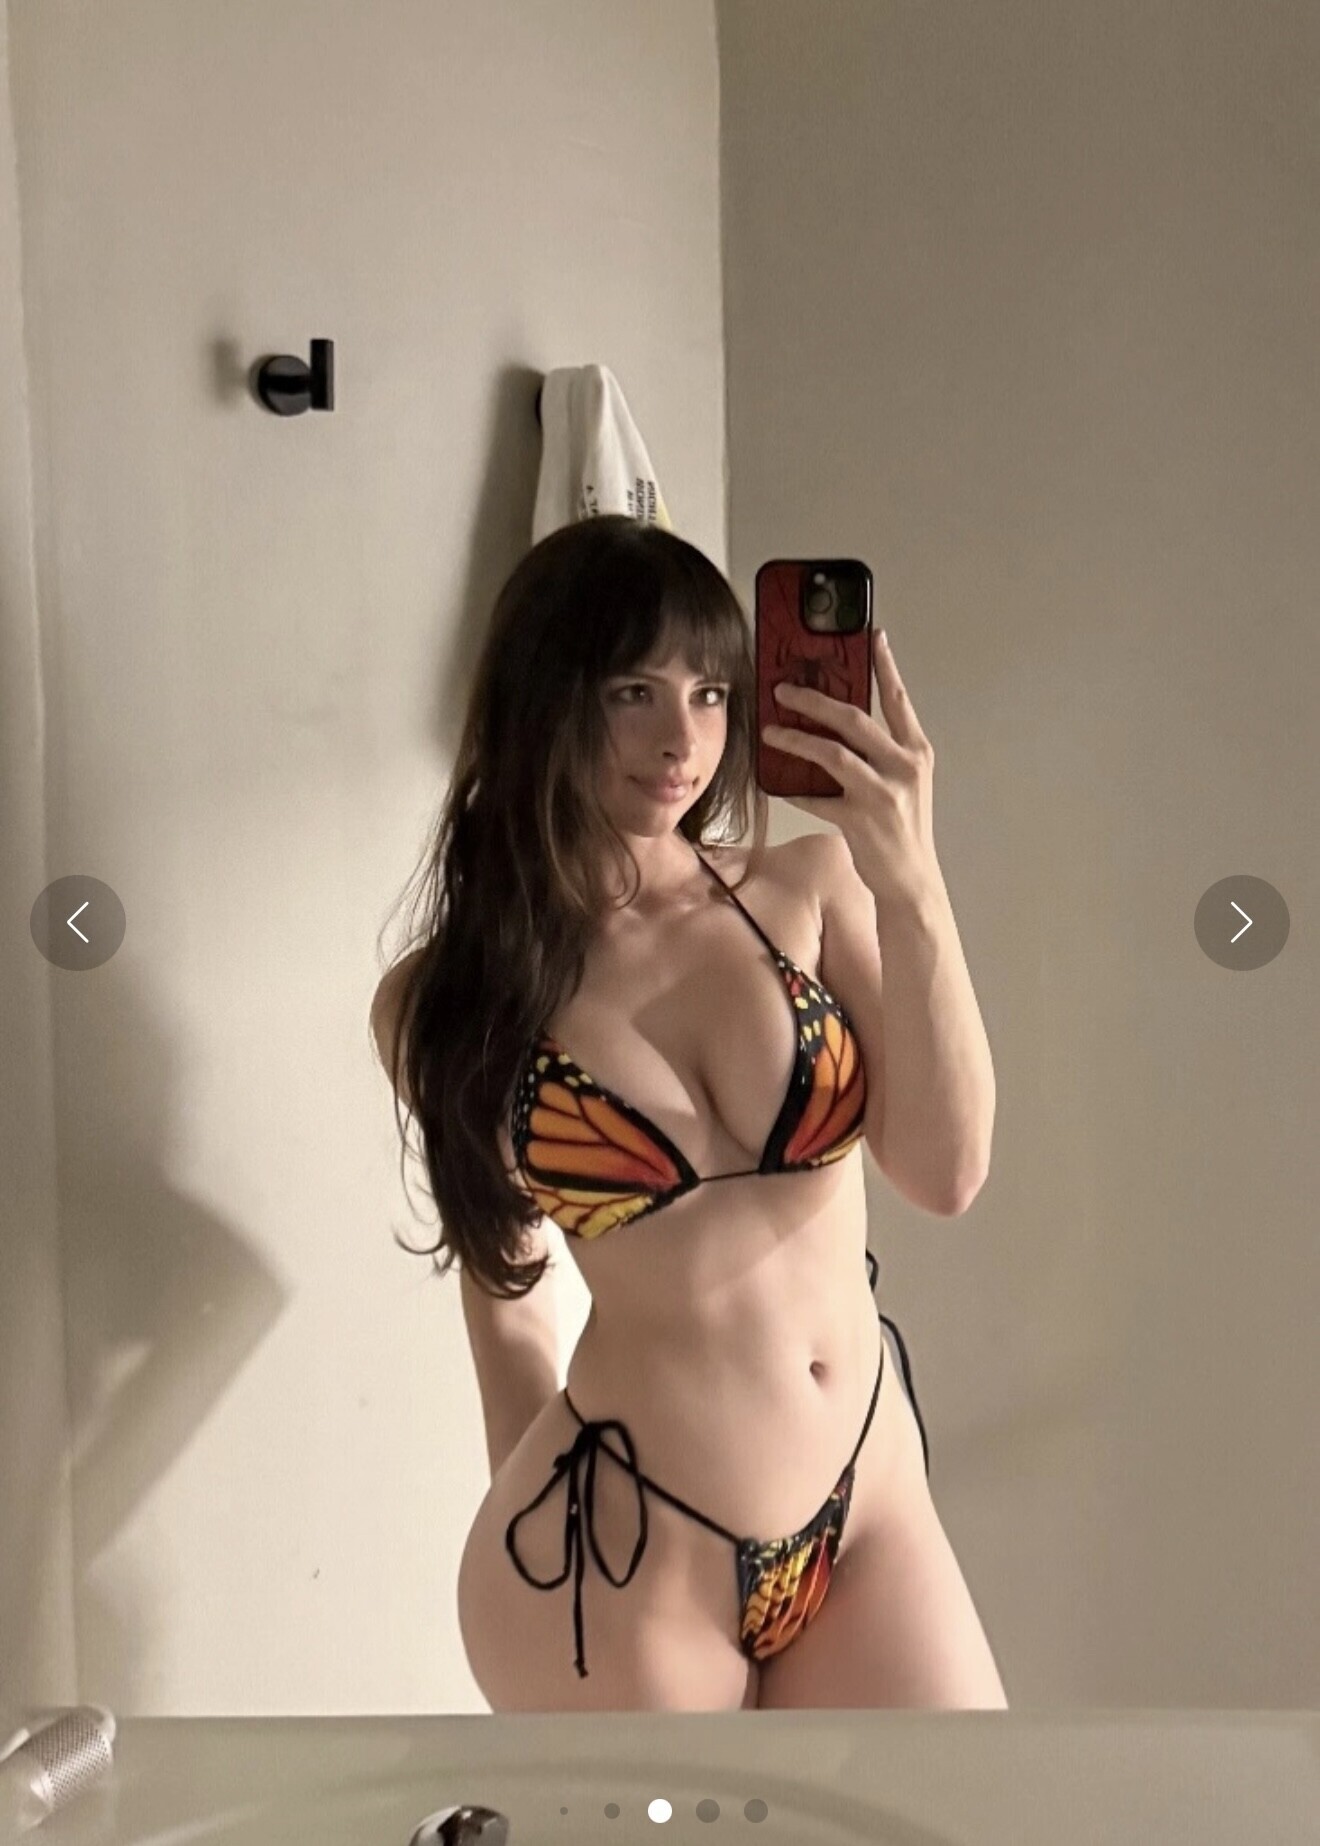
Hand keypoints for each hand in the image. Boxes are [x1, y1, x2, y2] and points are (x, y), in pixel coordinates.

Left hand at [761, 629, 940, 903]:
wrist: (912, 880)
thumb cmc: (903, 828)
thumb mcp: (904, 783)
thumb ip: (881, 753)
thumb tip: (836, 724)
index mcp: (917, 752)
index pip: (898, 699)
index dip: (885, 666)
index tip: (872, 636)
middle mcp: (903, 767)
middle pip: (854, 719)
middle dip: (814, 700)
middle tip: (784, 690)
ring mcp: (882, 793)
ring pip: (831, 753)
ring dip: (795, 739)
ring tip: (770, 731)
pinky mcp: (859, 819)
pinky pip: (816, 797)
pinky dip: (793, 790)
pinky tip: (775, 784)